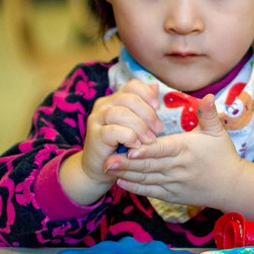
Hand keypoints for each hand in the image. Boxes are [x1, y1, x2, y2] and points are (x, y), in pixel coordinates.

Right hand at [59, 80, 161, 205]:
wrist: (100, 168)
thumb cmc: (122, 145)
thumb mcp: (137, 125)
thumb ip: (144, 107)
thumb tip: (155, 87)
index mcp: (115, 99)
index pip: (132, 85)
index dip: (148, 94)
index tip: (158, 109)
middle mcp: (104, 105)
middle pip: (129, 99)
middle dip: (148, 114)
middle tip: (158, 130)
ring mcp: (97, 119)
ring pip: (121, 113)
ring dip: (140, 127)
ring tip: (148, 139)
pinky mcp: (95, 135)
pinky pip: (114, 131)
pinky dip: (129, 137)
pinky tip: (135, 145)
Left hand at [109, 94, 246, 208]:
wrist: (232, 186)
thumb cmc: (223, 155)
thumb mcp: (218, 132)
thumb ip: (208, 114)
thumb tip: (208, 95)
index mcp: (186, 149)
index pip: (162, 149)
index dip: (145, 150)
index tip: (128, 148)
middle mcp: (178, 167)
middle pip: (149, 165)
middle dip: (126, 163)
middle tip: (106, 159)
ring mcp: (175, 183)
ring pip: (147, 178)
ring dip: (127, 174)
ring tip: (107, 169)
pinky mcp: (172, 195)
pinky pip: (151, 191)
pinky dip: (135, 188)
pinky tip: (120, 182)